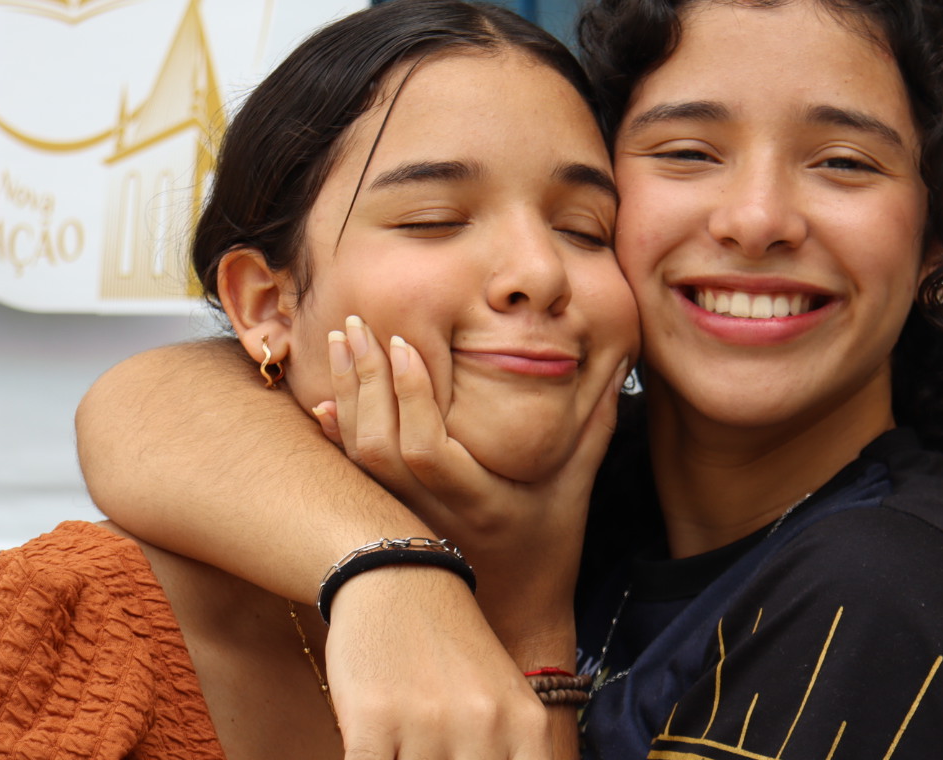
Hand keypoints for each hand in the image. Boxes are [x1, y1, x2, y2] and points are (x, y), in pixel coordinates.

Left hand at [319, 315, 625, 655]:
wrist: (514, 617)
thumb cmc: (551, 548)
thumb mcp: (578, 488)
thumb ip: (593, 427)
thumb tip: (619, 368)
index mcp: (480, 503)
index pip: (428, 449)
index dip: (410, 395)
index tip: (404, 342)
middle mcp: (433, 513)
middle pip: (379, 447)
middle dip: (365, 381)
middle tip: (357, 323)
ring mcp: (406, 519)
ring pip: (358, 459)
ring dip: (346, 397)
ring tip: (341, 342)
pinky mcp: (390, 519)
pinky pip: (353, 476)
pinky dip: (334, 437)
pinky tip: (323, 401)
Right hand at [325, 566, 563, 759]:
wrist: (399, 581)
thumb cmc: (452, 652)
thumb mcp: (504, 701)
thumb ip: (508, 755)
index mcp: (527, 725)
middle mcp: (485, 725)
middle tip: (434, 756)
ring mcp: (430, 724)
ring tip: (408, 744)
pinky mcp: (375, 720)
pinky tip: (375, 748)